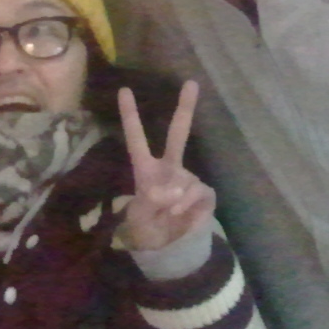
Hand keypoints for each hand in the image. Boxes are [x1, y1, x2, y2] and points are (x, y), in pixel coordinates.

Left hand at [117, 80, 213, 251]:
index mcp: (146, 169)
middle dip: (185, 108)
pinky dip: (187, 206)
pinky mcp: (204, 192)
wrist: (169, 246)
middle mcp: (169, 167)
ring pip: (183, 181)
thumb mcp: (139, 218)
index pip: (136, 139)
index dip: (130, 116)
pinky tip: (181, 216)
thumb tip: (168, 193)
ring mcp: (188, 178)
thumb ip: (150, 203)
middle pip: (178, 134)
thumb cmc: (148, 226)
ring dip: (175, 200)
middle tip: (192, 83)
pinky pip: (196, 193)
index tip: (124, 90)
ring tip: (167, 214)